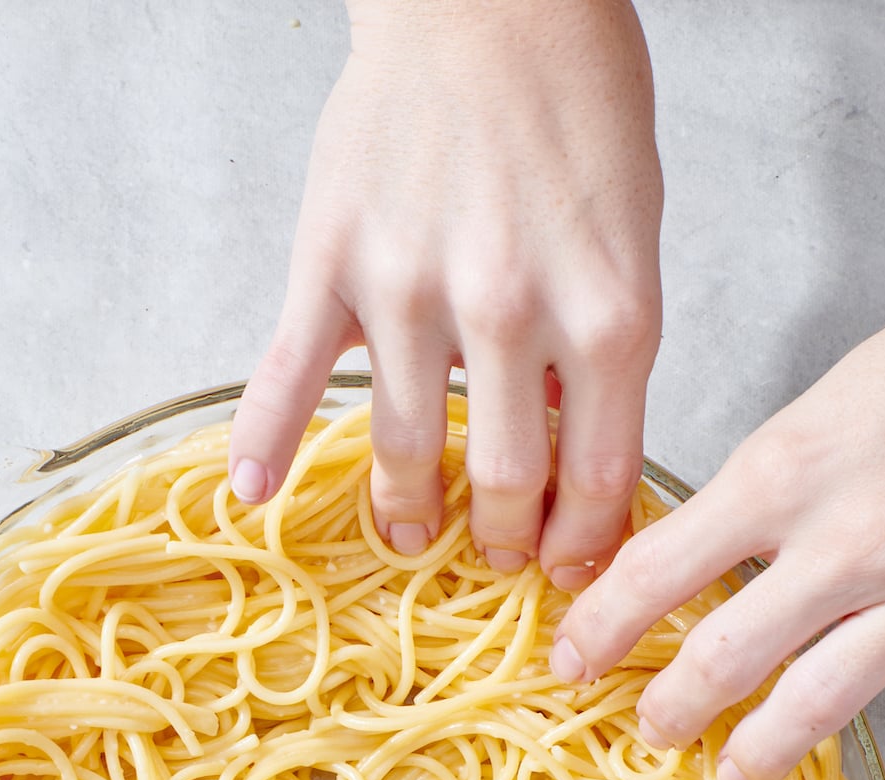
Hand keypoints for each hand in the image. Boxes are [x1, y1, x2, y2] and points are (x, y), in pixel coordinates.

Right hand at [229, 0, 662, 582]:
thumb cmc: (575, 108)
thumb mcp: (633, 238)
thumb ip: (601, 354)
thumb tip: (566, 458)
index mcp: (608, 312)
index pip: (599, 477)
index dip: (584, 544)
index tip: (569, 566)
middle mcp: (509, 312)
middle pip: (505, 483)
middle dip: (502, 539)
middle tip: (495, 553)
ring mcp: (411, 290)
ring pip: (407, 449)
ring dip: (409, 513)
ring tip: (410, 533)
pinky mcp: (332, 262)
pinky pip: (291, 373)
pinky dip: (264, 440)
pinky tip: (251, 494)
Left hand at [551, 276, 884, 779]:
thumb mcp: (812, 408)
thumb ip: (753, 491)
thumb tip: (681, 552)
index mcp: (782, 477)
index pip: (655, 573)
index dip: (600, 626)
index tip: (571, 658)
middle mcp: (843, 548)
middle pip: (726, 656)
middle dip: (671, 703)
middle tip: (649, 725)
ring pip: (819, 700)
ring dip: (761, 747)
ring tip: (732, 773)